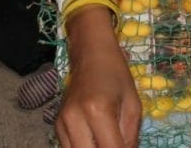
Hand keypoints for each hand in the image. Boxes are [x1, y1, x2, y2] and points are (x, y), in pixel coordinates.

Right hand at [55, 6, 141, 147]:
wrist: (91, 53)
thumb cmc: (117, 74)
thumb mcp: (133, 105)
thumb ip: (130, 137)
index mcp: (98, 110)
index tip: (128, 147)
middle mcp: (75, 119)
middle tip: (116, 143)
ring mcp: (62, 122)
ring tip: (105, 139)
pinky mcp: (56, 125)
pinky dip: (84, 147)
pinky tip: (94, 139)